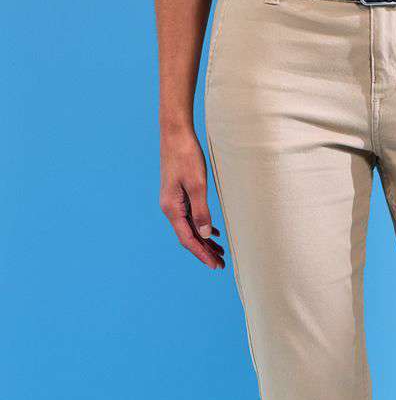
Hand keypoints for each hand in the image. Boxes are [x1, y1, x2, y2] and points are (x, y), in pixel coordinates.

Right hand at [159, 128, 224, 269]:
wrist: (176, 134)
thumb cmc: (186, 156)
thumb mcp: (197, 185)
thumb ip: (201, 211)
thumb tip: (204, 235)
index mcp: (172, 208)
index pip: (188, 239)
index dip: (202, 254)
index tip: (215, 265)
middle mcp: (170, 208)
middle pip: (188, 237)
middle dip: (204, 251)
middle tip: (221, 264)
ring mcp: (173, 202)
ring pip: (190, 228)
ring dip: (204, 241)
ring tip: (219, 253)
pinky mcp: (179, 195)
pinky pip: (190, 218)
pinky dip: (202, 228)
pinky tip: (213, 233)